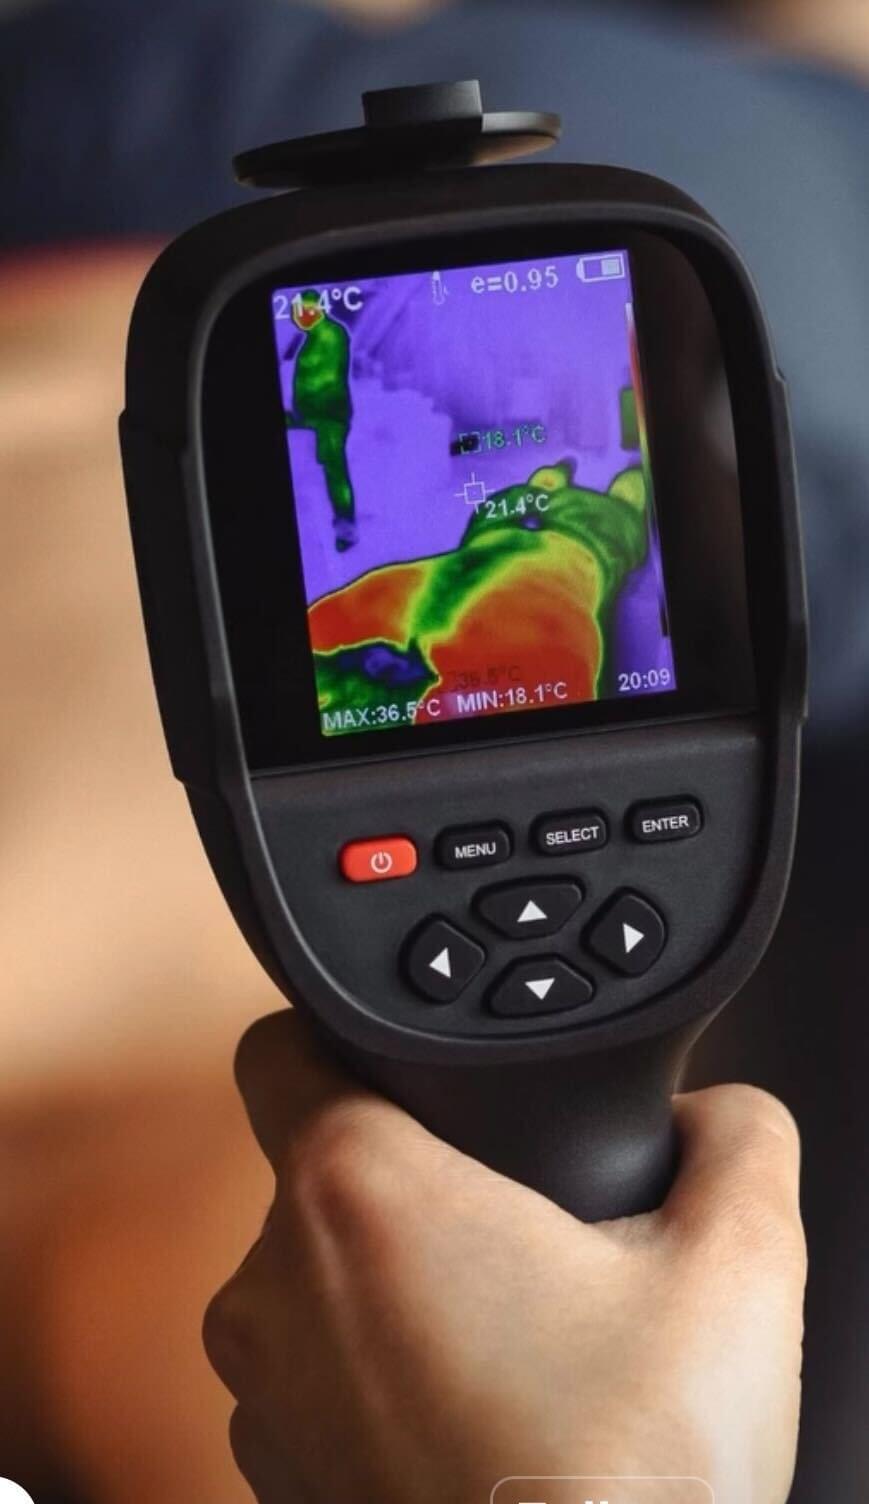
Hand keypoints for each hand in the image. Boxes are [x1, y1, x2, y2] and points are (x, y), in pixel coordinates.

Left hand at [204, 1012, 805, 1503]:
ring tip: (518, 1336)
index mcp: (355, 1195)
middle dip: (419, 1184)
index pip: (283, 1048)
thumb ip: (735, 1137)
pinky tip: (483, 1414)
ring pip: (322, 1281)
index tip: (408, 1071)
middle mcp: (273, 1289)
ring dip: (403, 1287)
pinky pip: (321, 1377)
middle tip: (524, 1232)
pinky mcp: (278, 1480)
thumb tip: (717, 1112)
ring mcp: (263, 1397)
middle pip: (322, 1170)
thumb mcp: (738, 1268)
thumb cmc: (628, 1484)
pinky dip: (383, 1376)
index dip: (343, 1040)